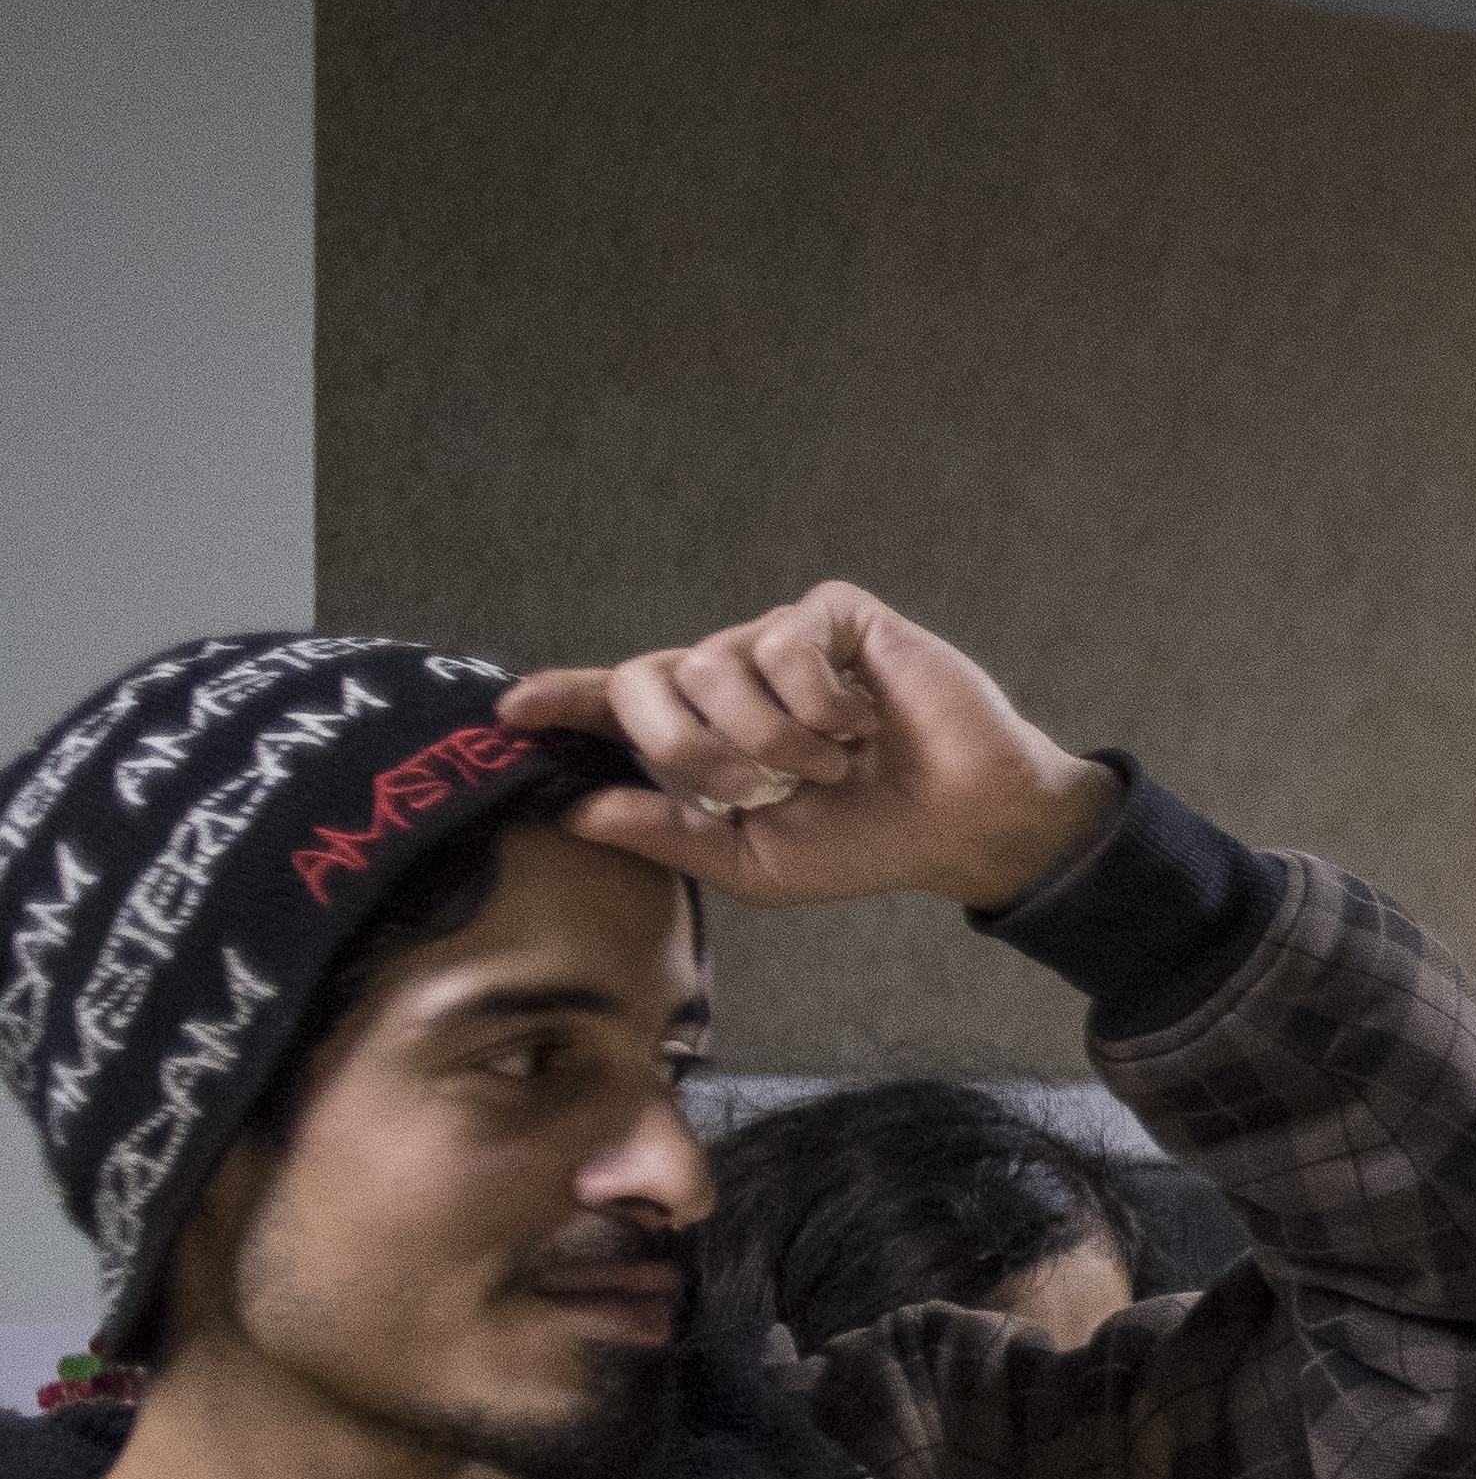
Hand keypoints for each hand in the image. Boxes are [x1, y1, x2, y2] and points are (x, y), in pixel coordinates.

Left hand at [494, 584, 1118, 914]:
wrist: (963, 823)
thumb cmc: (867, 842)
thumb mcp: (754, 861)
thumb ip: (668, 834)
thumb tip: (579, 808)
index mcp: (706, 734)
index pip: (618, 705)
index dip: (563, 701)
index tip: (510, 711)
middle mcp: (732, 676)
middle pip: (651, 683)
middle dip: (695, 751)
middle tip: (762, 791)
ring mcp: (781, 640)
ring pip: (717, 666)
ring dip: (773, 738)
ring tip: (833, 764)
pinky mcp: (836, 617)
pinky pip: (785, 645)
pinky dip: (820, 704)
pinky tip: (864, 724)